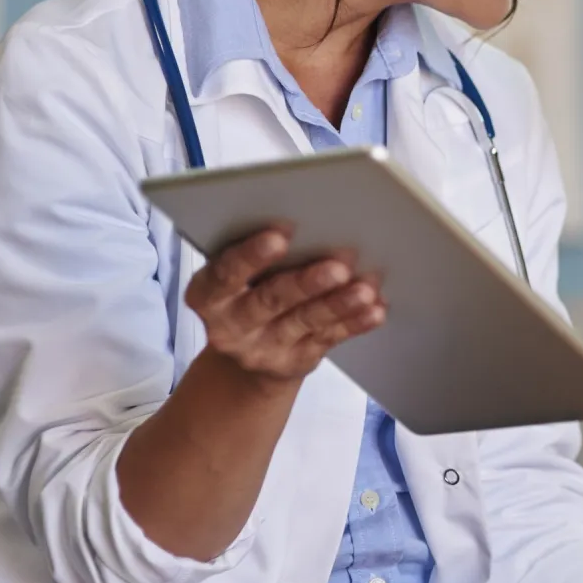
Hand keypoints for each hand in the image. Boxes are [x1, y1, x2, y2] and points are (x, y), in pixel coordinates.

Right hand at [186, 228, 385, 384]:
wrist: (248, 352)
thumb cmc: (245, 292)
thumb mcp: (237, 275)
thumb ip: (260, 253)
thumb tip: (311, 222)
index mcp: (208, 295)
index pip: (224, 274)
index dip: (251, 256)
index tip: (280, 235)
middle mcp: (231, 325)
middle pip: (270, 301)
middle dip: (306, 282)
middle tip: (337, 266)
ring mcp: (264, 348)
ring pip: (305, 321)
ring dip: (338, 303)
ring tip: (364, 289)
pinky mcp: (296, 360)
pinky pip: (329, 338)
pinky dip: (354, 322)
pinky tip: (374, 309)